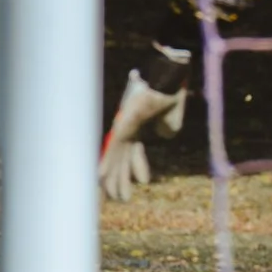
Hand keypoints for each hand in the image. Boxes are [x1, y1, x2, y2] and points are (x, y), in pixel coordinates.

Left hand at [99, 58, 189, 201]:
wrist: (168, 74)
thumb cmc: (169, 89)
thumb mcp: (172, 114)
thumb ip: (168, 126)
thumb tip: (164, 135)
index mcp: (138, 125)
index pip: (133, 152)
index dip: (136, 168)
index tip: (142, 181)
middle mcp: (126, 127)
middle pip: (121, 158)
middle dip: (122, 179)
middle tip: (120, 198)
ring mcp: (123, 124)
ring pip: (115, 157)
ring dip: (114, 178)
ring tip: (113, 196)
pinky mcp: (123, 122)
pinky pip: (113, 147)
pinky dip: (107, 162)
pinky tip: (100, 176)